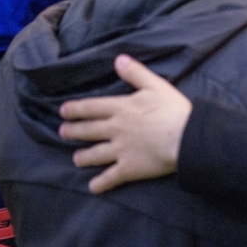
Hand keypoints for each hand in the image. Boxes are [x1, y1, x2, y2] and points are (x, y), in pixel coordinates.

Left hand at [59, 54, 191, 193]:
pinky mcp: (128, 168)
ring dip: (83, 157)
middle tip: (63, 132)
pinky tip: (93, 187)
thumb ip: (136, 73)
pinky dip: (100, 183)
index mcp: (121, 108)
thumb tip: (119, 59)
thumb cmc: (173, 109)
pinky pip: (110, 178)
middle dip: (73, 132)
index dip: (76, 109)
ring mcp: (119, 150)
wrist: (183, 137)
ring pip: (94, 154)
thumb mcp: (156, 85)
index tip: (63, 111)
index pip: (92, 108)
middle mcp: (115, 129)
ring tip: (77, 158)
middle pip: (88, 131)